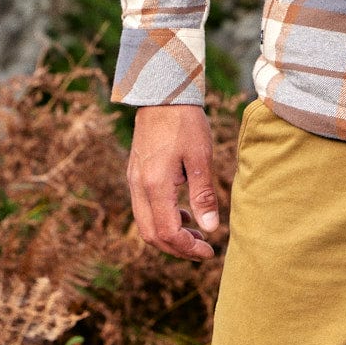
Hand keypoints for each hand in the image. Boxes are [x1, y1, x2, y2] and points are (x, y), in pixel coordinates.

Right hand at [127, 105, 219, 259]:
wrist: (162, 93)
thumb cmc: (185, 121)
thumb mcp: (200, 157)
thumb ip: (203, 194)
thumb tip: (211, 229)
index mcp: (155, 185)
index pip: (168, 233)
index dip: (187, 248)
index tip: (209, 251)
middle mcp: (139, 187)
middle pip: (152, 235)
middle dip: (177, 248)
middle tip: (203, 249)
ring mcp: (134, 181)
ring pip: (145, 224)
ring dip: (169, 235)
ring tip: (196, 232)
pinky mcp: (135, 173)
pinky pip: (144, 208)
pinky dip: (162, 218)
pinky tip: (182, 211)